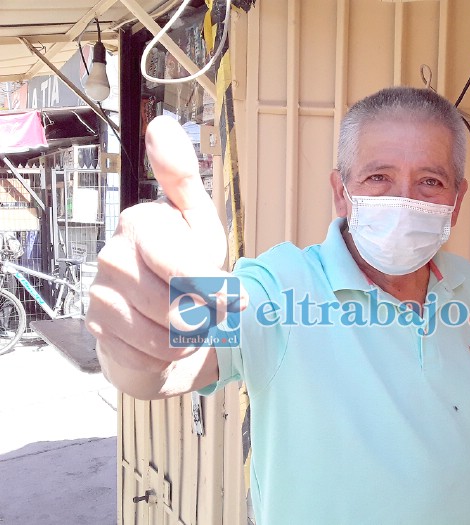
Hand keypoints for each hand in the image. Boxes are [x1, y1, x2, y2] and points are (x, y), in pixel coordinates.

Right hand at [86, 116, 243, 397]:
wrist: (162, 319)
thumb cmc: (187, 268)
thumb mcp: (200, 225)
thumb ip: (185, 180)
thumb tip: (161, 124)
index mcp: (140, 222)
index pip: (185, 265)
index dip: (215, 288)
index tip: (233, 297)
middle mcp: (112, 254)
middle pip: (179, 305)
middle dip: (205, 315)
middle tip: (207, 309)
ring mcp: (99, 294)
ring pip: (164, 334)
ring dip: (189, 337)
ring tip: (188, 323)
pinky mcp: (96, 331)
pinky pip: (147, 356)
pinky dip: (167, 357)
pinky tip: (163, 341)